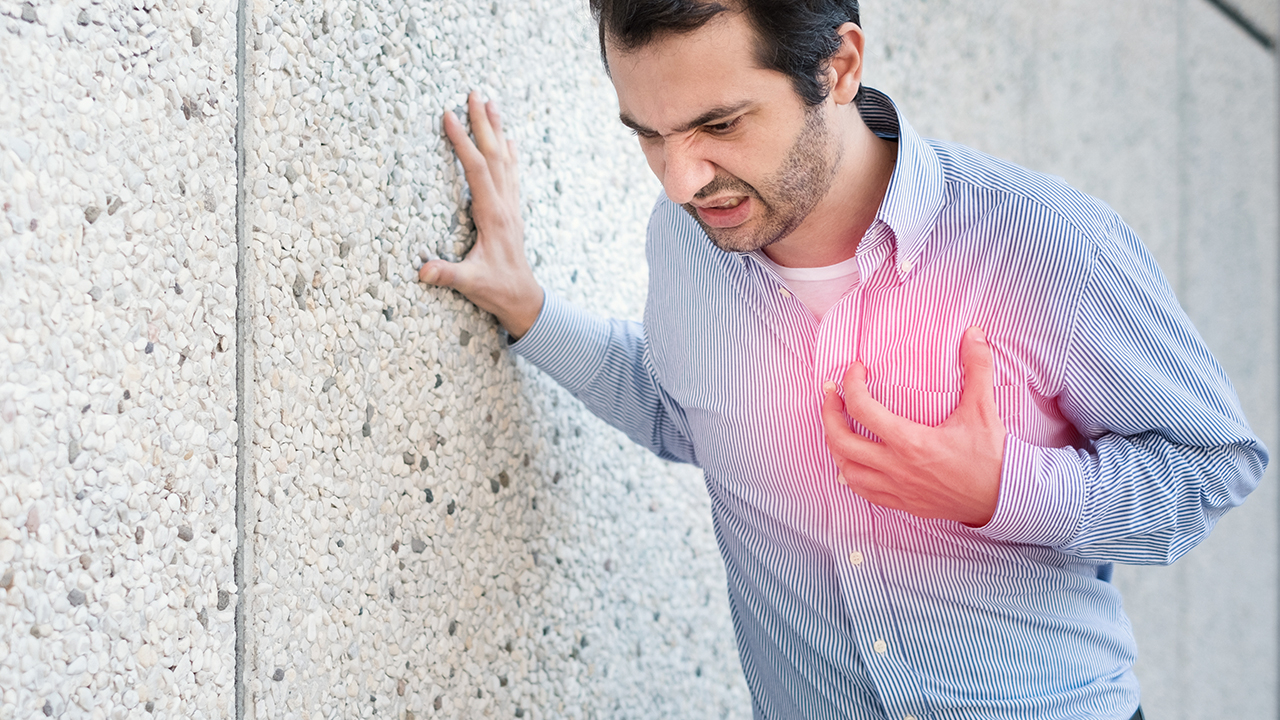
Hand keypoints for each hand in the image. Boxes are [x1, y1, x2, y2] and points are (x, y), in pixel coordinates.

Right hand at [419, 92, 543, 338]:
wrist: (525, 300)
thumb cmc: (496, 291)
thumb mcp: (470, 285)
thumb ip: (448, 276)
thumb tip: (423, 272)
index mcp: (492, 216)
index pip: (476, 170)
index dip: (462, 143)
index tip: (449, 117)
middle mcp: (505, 206)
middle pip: (494, 155)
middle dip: (483, 123)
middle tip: (475, 93)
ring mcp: (511, 207)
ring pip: (505, 160)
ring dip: (497, 130)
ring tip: (491, 104)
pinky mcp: (512, 212)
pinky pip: (511, 174)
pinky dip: (508, 153)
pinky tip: (508, 139)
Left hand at [820, 326, 1006, 526]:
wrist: (1005, 498)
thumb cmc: (992, 456)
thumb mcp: (983, 409)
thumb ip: (977, 368)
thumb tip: (974, 333)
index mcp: (911, 443)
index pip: (862, 410)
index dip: (851, 384)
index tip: (856, 370)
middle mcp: (897, 467)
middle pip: (841, 441)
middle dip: (829, 413)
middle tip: (831, 393)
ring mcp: (897, 489)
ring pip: (846, 469)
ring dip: (836, 445)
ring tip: (837, 424)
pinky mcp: (902, 503)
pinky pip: (863, 491)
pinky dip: (850, 472)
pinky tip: (852, 460)